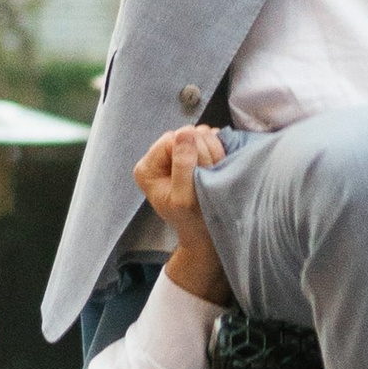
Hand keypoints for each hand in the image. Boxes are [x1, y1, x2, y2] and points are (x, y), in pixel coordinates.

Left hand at [135, 124, 228, 304]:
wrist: (205, 235)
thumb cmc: (193, 222)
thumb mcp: (184, 198)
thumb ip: (182, 165)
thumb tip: (184, 133)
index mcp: (148, 168)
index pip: (172, 140)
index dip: (192, 151)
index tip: (203, 172)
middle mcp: (159, 158)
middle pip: (185, 134)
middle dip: (204, 151)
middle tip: (210, 174)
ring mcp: (176, 155)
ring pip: (198, 134)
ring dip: (213, 150)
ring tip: (215, 172)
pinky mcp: (193, 154)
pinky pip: (208, 139)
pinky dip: (218, 149)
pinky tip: (219, 164)